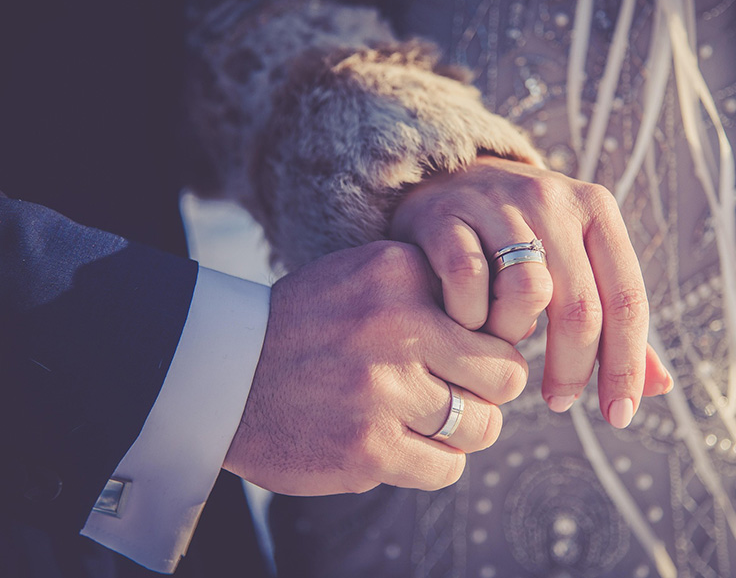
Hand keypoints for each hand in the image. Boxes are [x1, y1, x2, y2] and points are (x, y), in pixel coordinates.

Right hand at [223, 241, 527, 494]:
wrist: (221, 375)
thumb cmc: (306, 327)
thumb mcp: (363, 278)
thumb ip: (429, 292)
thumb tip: (509, 335)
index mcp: (398, 272)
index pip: (493, 315)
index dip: (488, 342)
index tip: (466, 354)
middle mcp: (396, 325)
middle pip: (504, 374)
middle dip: (491, 391)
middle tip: (464, 394)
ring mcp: (382, 390)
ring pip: (480, 426)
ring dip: (464, 431)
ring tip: (429, 422)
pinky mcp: (367, 447)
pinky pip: (445, 467)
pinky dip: (434, 463)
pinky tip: (403, 446)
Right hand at [391, 156, 670, 427]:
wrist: (448, 180)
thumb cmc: (522, 236)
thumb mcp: (576, 261)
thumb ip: (613, 319)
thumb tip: (659, 384)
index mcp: (597, 210)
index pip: (629, 300)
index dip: (627, 366)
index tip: (618, 415)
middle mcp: (553, 200)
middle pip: (581, 306)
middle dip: (574, 368)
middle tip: (560, 402)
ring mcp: (497, 204)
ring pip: (525, 292)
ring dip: (514, 334)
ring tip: (505, 347)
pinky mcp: (446, 216)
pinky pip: (467, 281)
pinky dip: (470, 315)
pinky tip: (466, 326)